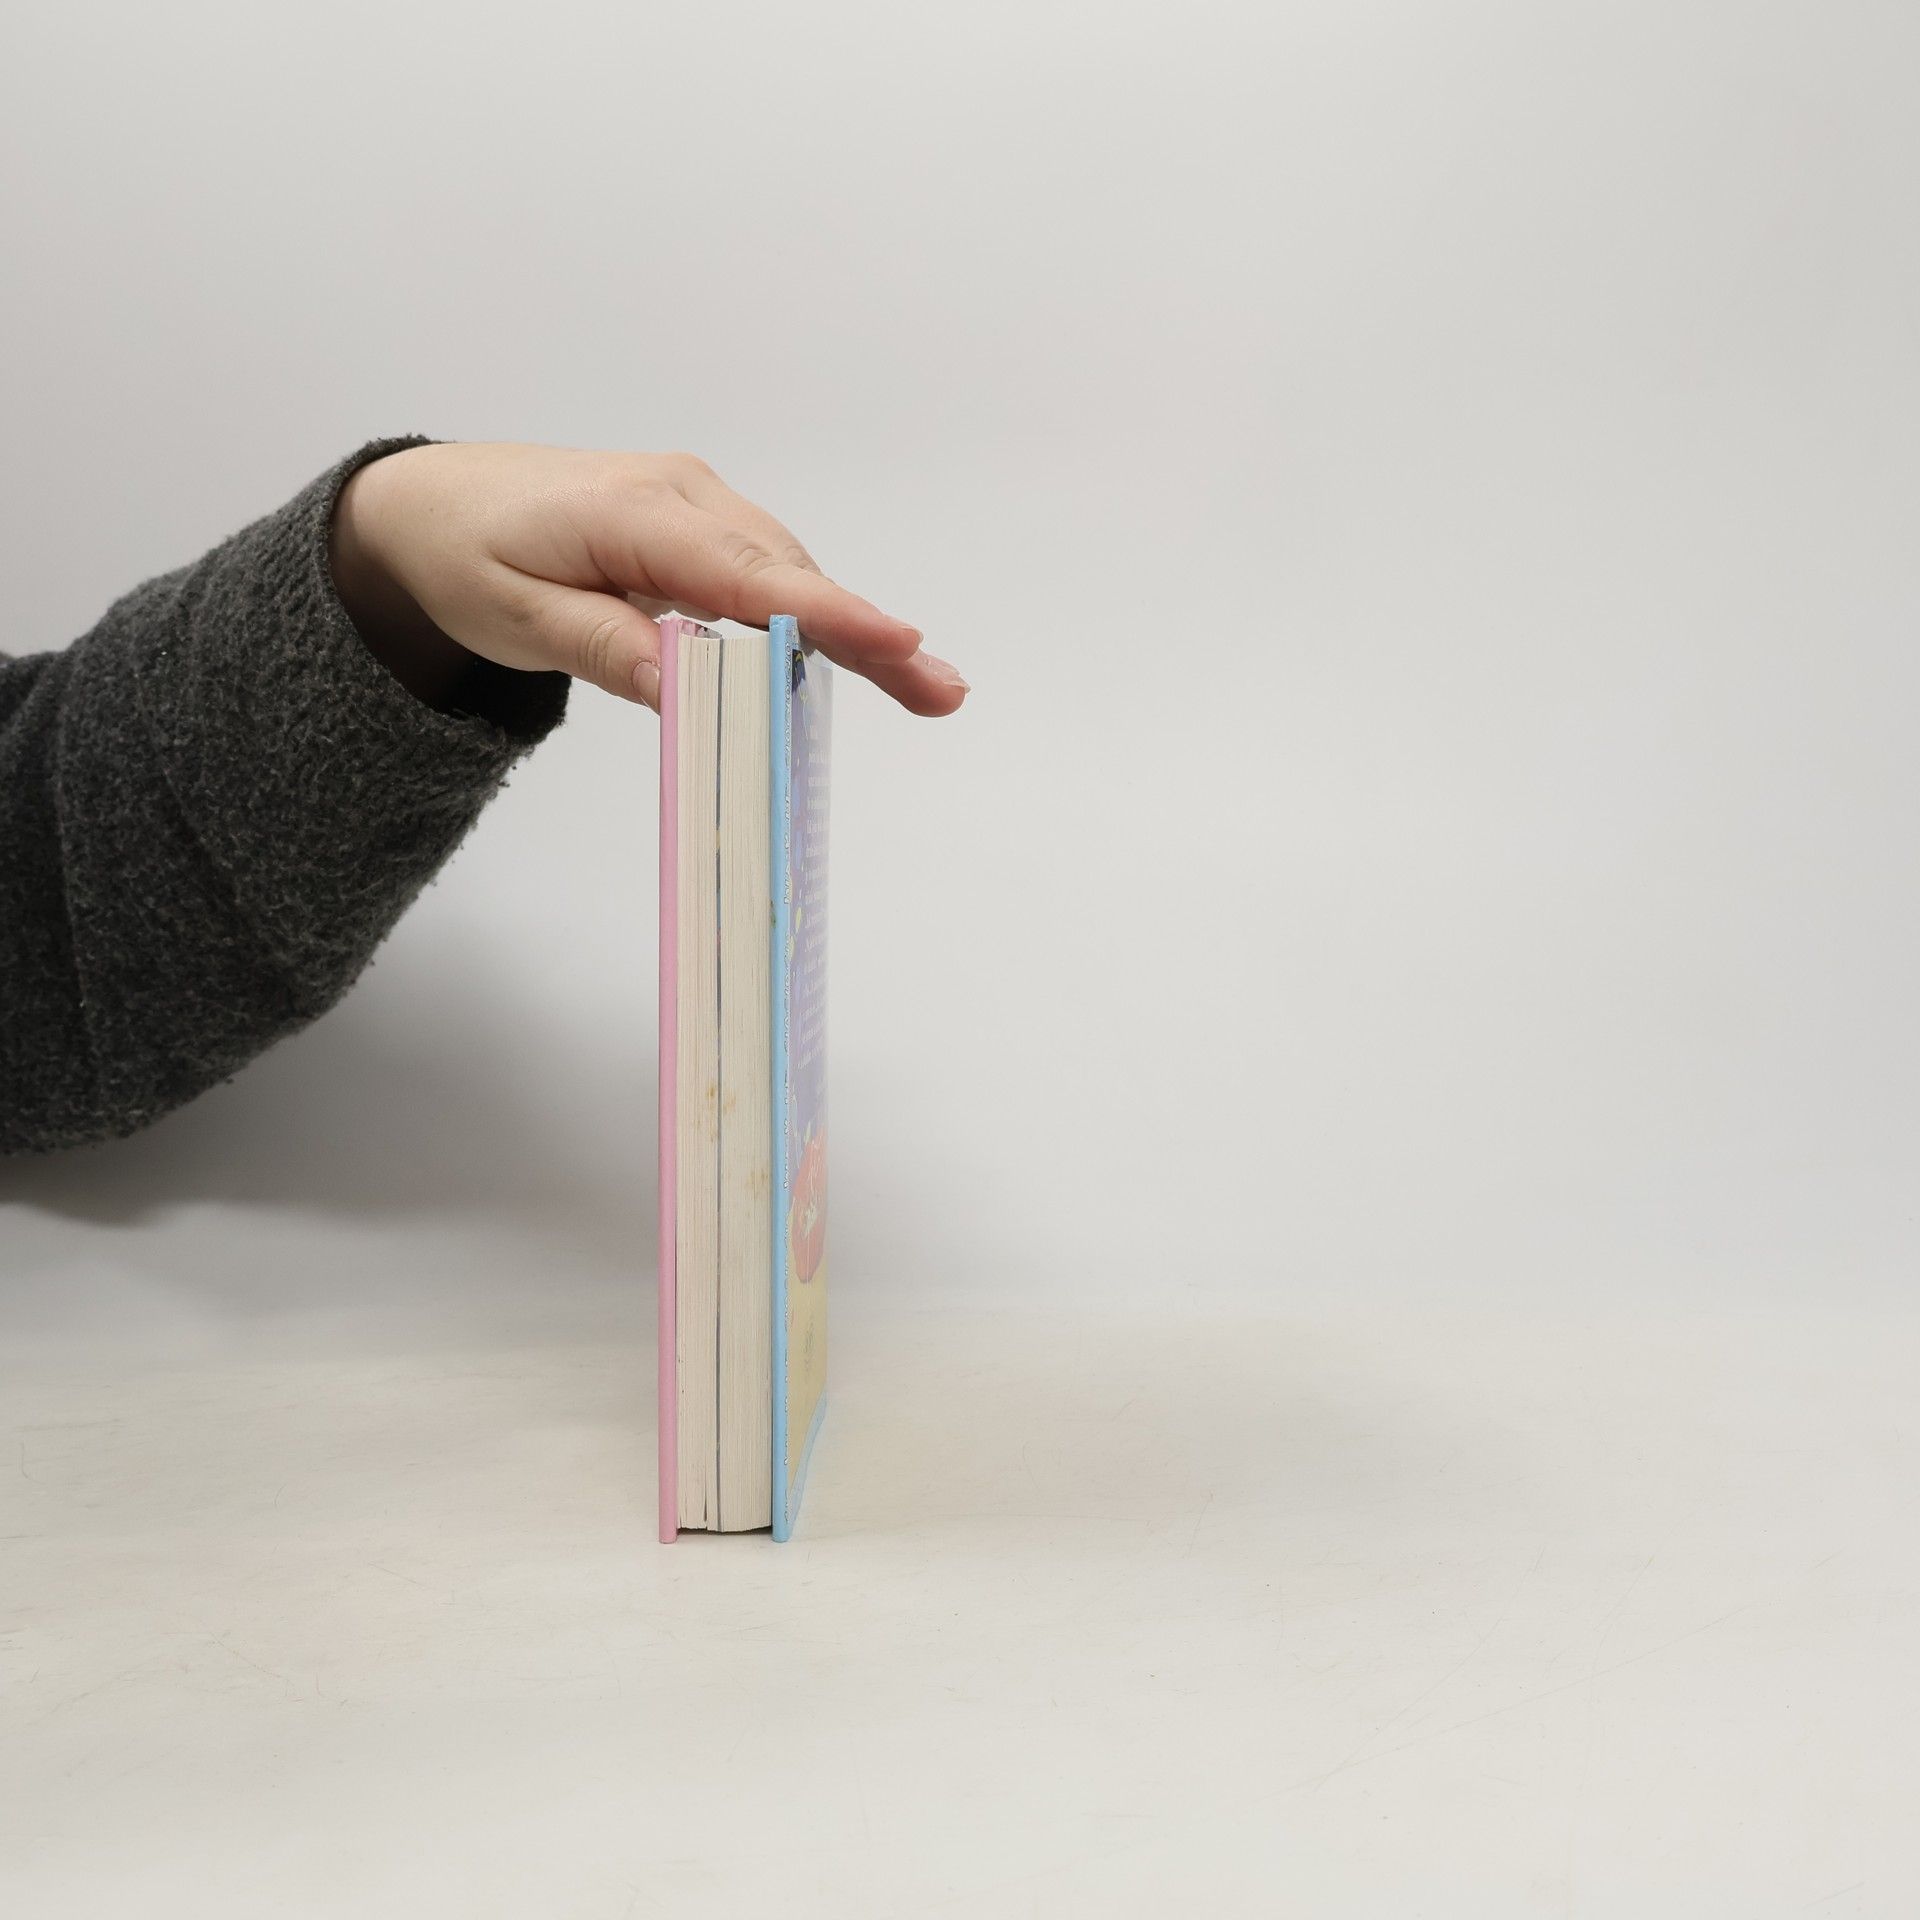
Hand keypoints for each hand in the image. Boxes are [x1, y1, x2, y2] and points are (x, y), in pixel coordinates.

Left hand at [329, 442, 967, 716]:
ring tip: (921, 686)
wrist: (430, 501)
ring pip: (786, 573)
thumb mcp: (516, 617)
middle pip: (789, 574)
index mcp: (633, 510)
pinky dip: (806, 616)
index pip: (746, 573)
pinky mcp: (699, 526)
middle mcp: (682, 494)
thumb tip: (690, 686)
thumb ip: (605, 647)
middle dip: (868, 634)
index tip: (896, 641)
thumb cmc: (467, 554)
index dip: (826, 613)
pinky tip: (851, 655)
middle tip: (942, 691)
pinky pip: (765, 572)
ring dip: (849, 630)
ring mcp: (696, 503)